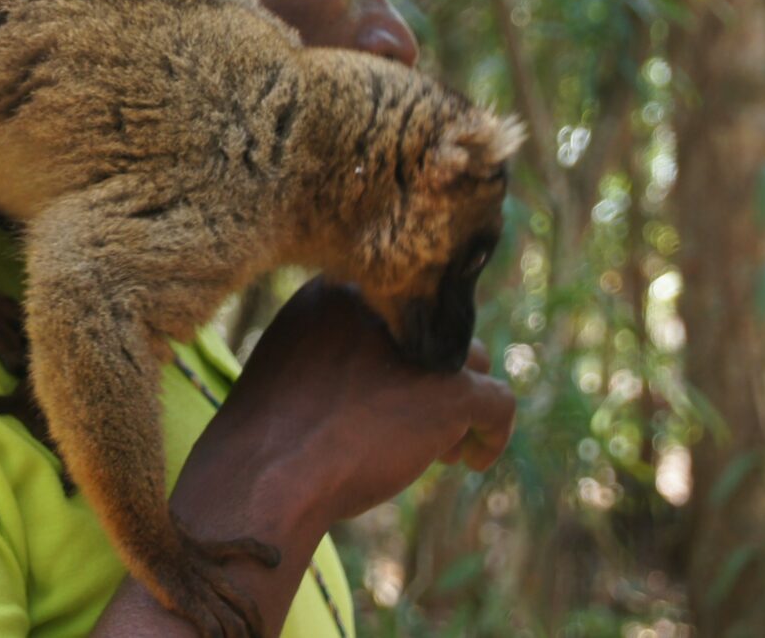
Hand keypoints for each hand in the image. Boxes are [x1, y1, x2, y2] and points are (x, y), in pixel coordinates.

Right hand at [92, 280, 514, 634]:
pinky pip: (498, 403)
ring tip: (437, 451)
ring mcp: (421, 345)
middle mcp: (384, 301)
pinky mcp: (451, 389)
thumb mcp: (291, 364)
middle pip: (433, 335)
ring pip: (469, 363)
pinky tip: (471, 462)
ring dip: (455, 405)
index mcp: (337, 288)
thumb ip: (337, 347)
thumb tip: (385, 366)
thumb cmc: (269, 433)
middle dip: (428, 380)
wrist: (266, 476)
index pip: (396, 309)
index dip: (398, 355)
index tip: (386, 393)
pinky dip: (492, 435)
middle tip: (410, 426)